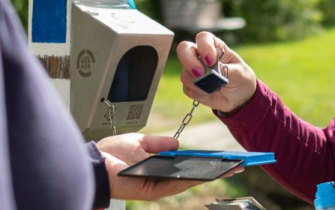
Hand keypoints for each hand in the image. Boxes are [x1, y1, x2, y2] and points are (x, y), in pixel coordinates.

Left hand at [98, 133, 229, 200]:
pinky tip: (208, 173)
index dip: (209, 160)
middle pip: (196, 174)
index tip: (228, 156)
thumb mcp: (141, 142)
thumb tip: (179, 144)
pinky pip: (178, 184)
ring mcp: (160, 186)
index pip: (191, 163)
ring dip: (212, 174)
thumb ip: (161, 144)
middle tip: (241, 164)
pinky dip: (194, 178)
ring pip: (191, 180)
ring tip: (231, 167)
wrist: (94, 162)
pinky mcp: (154, 191)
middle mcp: (163, 178)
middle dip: (218, 169)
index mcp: (161, 166)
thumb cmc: (113, 153)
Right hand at [177, 32, 257, 113]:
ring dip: (198, 84)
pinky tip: (210, 94)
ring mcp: (194, 70)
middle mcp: (200, 55)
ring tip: (214, 88)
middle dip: (189, 62)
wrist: (240, 97)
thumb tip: (208, 74)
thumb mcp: (239, 73)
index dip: (204, 47)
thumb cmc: (241, 79)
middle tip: (200, 74)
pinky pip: (187, 89)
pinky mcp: (191, 85)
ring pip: (184, 74)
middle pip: (184, 49)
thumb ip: (224, 71)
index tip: (211, 61)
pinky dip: (198, 94)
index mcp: (215, 46)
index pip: (203, 38)